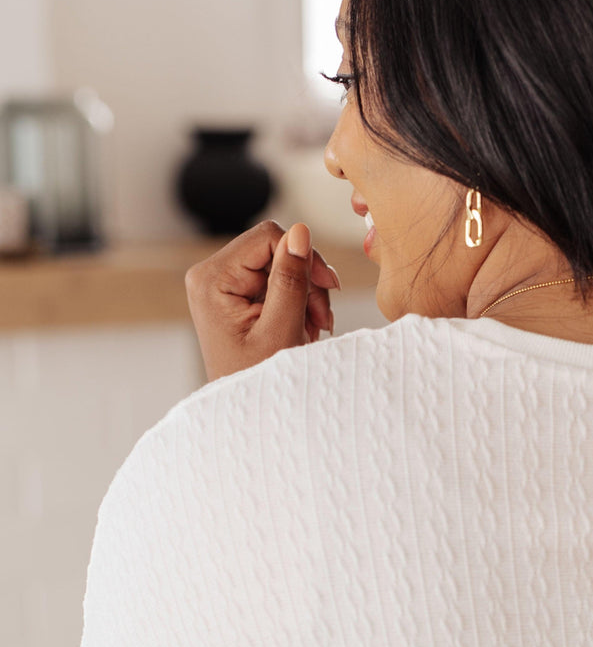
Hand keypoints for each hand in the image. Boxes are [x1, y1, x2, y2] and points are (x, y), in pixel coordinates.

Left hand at [185, 220, 340, 382]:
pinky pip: (275, 281)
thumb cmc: (259, 382)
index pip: (267, 237)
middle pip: (274, 249)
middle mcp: (210, 276)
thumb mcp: (281, 329)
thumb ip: (290, 279)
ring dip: (306, 294)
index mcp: (211, 280)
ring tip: (313, 329)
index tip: (328, 288)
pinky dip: (297, 302)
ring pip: (281, 265)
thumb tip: (300, 231)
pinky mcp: (235, 295)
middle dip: (305, 281)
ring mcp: (221, 285)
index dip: (303, 256)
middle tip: (321, 320)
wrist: (249, 415)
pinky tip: (303, 327)